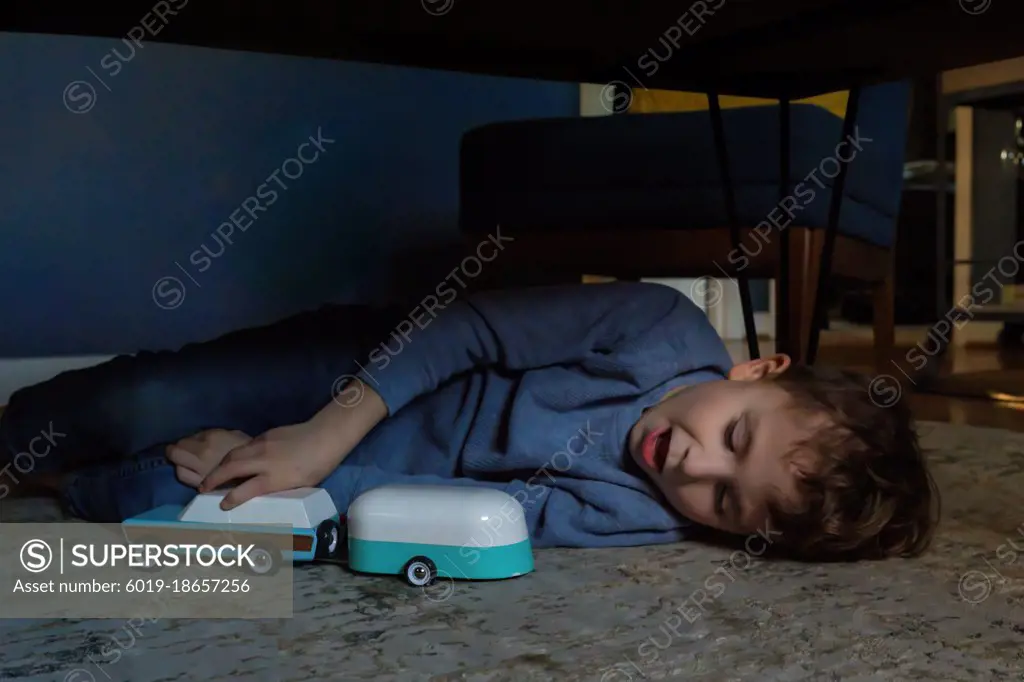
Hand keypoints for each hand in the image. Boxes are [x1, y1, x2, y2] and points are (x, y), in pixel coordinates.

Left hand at [166, 429, 252, 487]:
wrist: (265, 463)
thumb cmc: (247, 446)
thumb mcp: (230, 433)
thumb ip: (210, 436)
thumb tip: (193, 440)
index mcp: (211, 439)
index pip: (184, 441)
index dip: (182, 442)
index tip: (183, 444)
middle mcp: (203, 455)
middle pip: (176, 454)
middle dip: (173, 452)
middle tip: (174, 451)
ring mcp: (203, 472)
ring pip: (180, 470)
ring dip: (179, 465)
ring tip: (184, 463)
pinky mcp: (207, 486)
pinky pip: (189, 481)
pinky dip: (186, 476)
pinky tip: (191, 474)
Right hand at [198, 420, 343, 508]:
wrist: (325, 436)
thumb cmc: (317, 466)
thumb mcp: (297, 485)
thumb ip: (275, 488)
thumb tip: (259, 491)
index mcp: (273, 478)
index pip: (243, 491)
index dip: (230, 499)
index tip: (222, 505)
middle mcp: (263, 461)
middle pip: (231, 469)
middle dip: (213, 479)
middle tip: (203, 487)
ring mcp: (262, 445)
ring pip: (233, 455)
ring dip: (220, 465)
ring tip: (212, 474)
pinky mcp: (265, 436)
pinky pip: (243, 446)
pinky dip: (233, 455)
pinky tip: (232, 459)